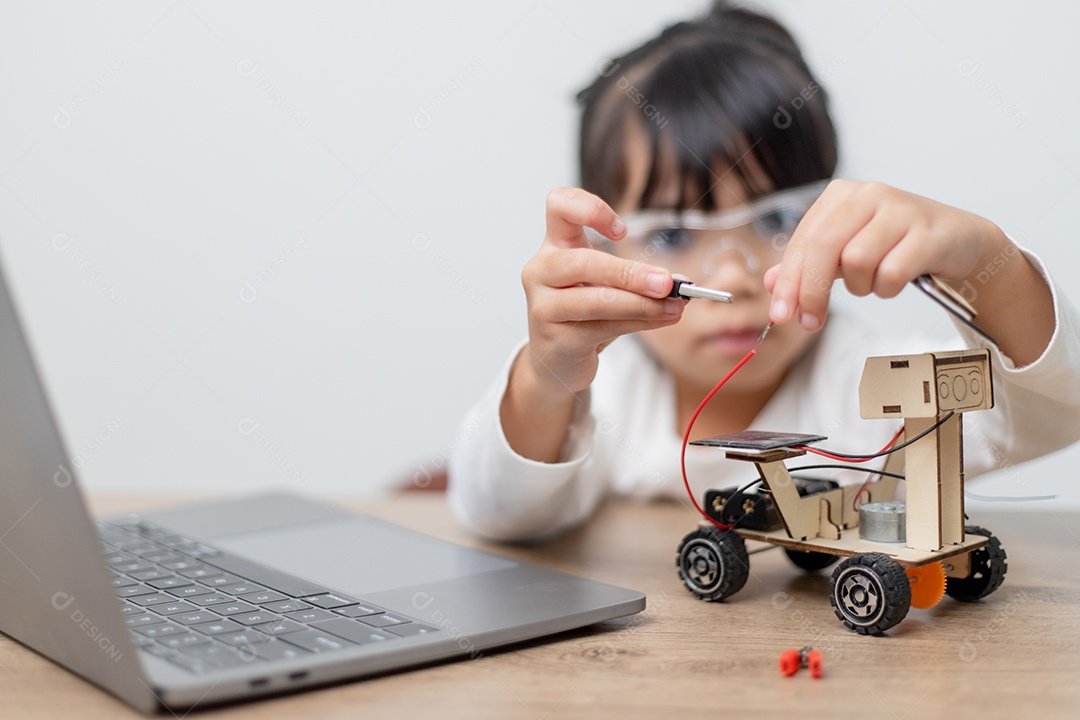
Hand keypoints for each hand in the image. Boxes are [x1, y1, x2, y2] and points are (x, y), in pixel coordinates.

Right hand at [519, 187, 682, 395]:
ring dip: (640, 303)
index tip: (622, 232)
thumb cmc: (583, 313)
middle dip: (630, 273)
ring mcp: (542, 305)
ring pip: (595, 300)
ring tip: (673, 306)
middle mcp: (541, 270)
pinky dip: (637, 322)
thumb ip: (637, 278)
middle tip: (666, 283)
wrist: (556, 358)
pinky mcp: (554, 338)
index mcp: (554, 245)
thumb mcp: (605, 284)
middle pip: (583, 262)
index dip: (589, 208)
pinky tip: (660, 319)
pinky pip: (602, 327)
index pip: (559, 205)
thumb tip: (679, 282)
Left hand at [764, 180, 1005, 330]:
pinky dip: (887, 288)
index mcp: (841, 195)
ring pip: (857, 261)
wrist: (958, 241)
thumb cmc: (895, 245)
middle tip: (810, 322)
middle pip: (824, 248)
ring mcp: (900, 209)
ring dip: (860, 286)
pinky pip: (892, 272)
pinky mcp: (928, 231)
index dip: (788, 281)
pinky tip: (894, 282)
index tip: (780, 314)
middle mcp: (868, 194)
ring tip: (872, 283)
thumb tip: (771, 282)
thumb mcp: (845, 252)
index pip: (803, 241)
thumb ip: (807, 265)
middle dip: (811, 292)